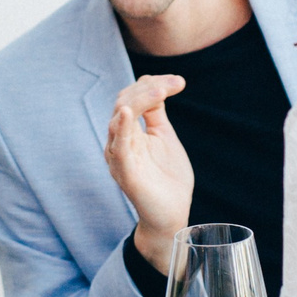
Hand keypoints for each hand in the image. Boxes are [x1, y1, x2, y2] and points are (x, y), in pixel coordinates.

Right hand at [105, 75, 193, 267]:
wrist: (172, 214)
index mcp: (128, 132)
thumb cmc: (167, 178)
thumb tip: (157, 86)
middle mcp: (119, 142)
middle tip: (175, 84)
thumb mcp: (164, 137)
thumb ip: (156, 114)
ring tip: (159, 92)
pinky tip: (129, 113)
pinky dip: (122, 128)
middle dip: (148, 89)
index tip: (178, 82)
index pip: (131, 97)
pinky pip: (118, 147)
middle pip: (123, 103)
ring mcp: (119, 157)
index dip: (152, 84)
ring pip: (119, 119)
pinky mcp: (125, 173)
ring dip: (139, 101)